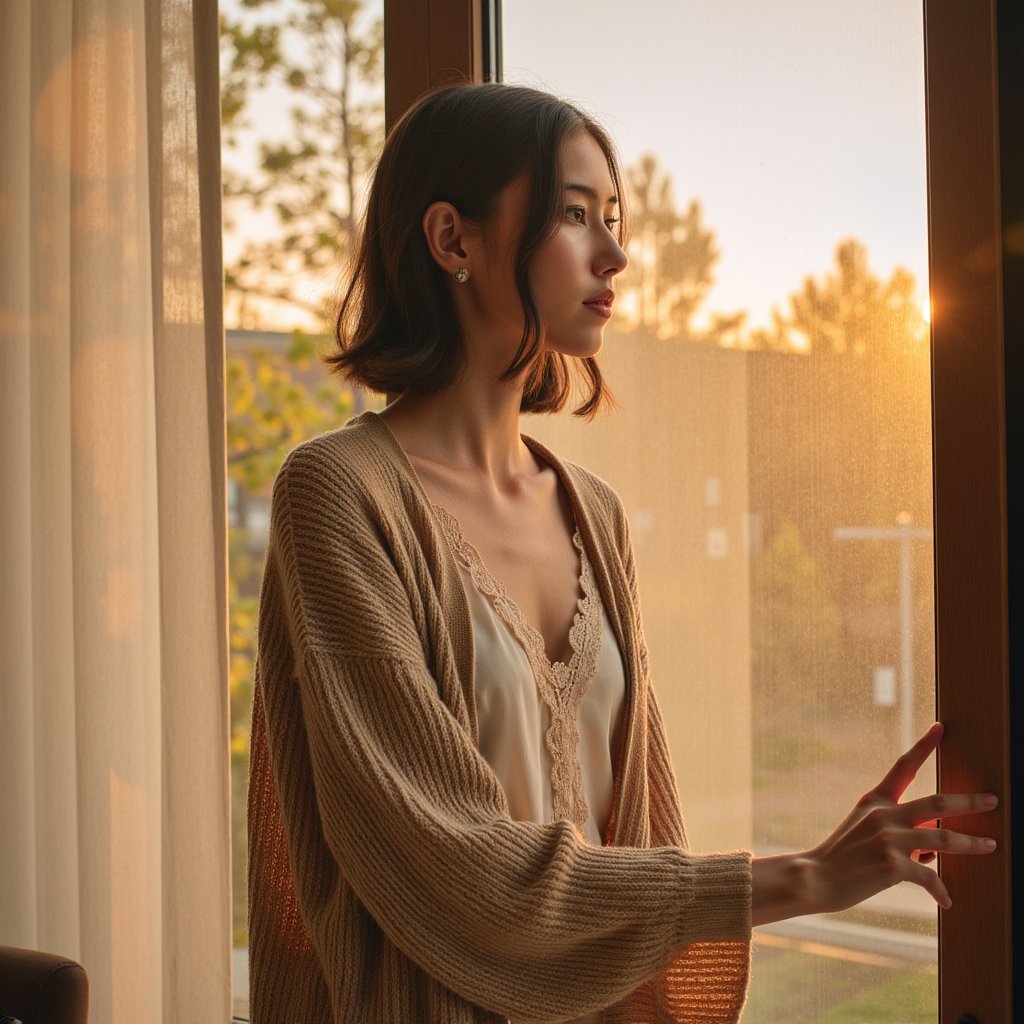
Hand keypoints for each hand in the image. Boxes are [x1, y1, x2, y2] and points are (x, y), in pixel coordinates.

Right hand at [752, 723, 998, 925]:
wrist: (813, 878)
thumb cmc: (839, 858)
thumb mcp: (864, 834)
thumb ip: (899, 833)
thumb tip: (933, 848)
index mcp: (875, 801)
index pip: (903, 767)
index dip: (924, 746)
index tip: (941, 728)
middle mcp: (884, 816)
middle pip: (938, 803)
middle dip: (970, 802)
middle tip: (992, 800)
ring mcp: (889, 840)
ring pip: (943, 839)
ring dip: (971, 843)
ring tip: (990, 845)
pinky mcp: (893, 866)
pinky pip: (929, 877)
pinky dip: (941, 890)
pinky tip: (948, 902)